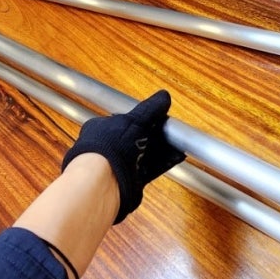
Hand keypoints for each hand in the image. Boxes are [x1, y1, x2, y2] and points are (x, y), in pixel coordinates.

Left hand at [61, 90, 185, 222]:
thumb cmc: (107, 149)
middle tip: (170, 132)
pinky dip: (163, 163)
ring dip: (162, 151)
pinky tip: (175, 157)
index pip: (126, 120)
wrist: (103, 181)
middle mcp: (109, 148)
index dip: (144, 119)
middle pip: (137, 139)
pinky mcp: (130, 181)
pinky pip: (150, 170)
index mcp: (102, 129)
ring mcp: (119, 165)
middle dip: (156, 137)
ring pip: (145, 155)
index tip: (159, 118)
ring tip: (177, 146)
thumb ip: (150, 109)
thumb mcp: (134, 120)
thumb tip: (163, 97)